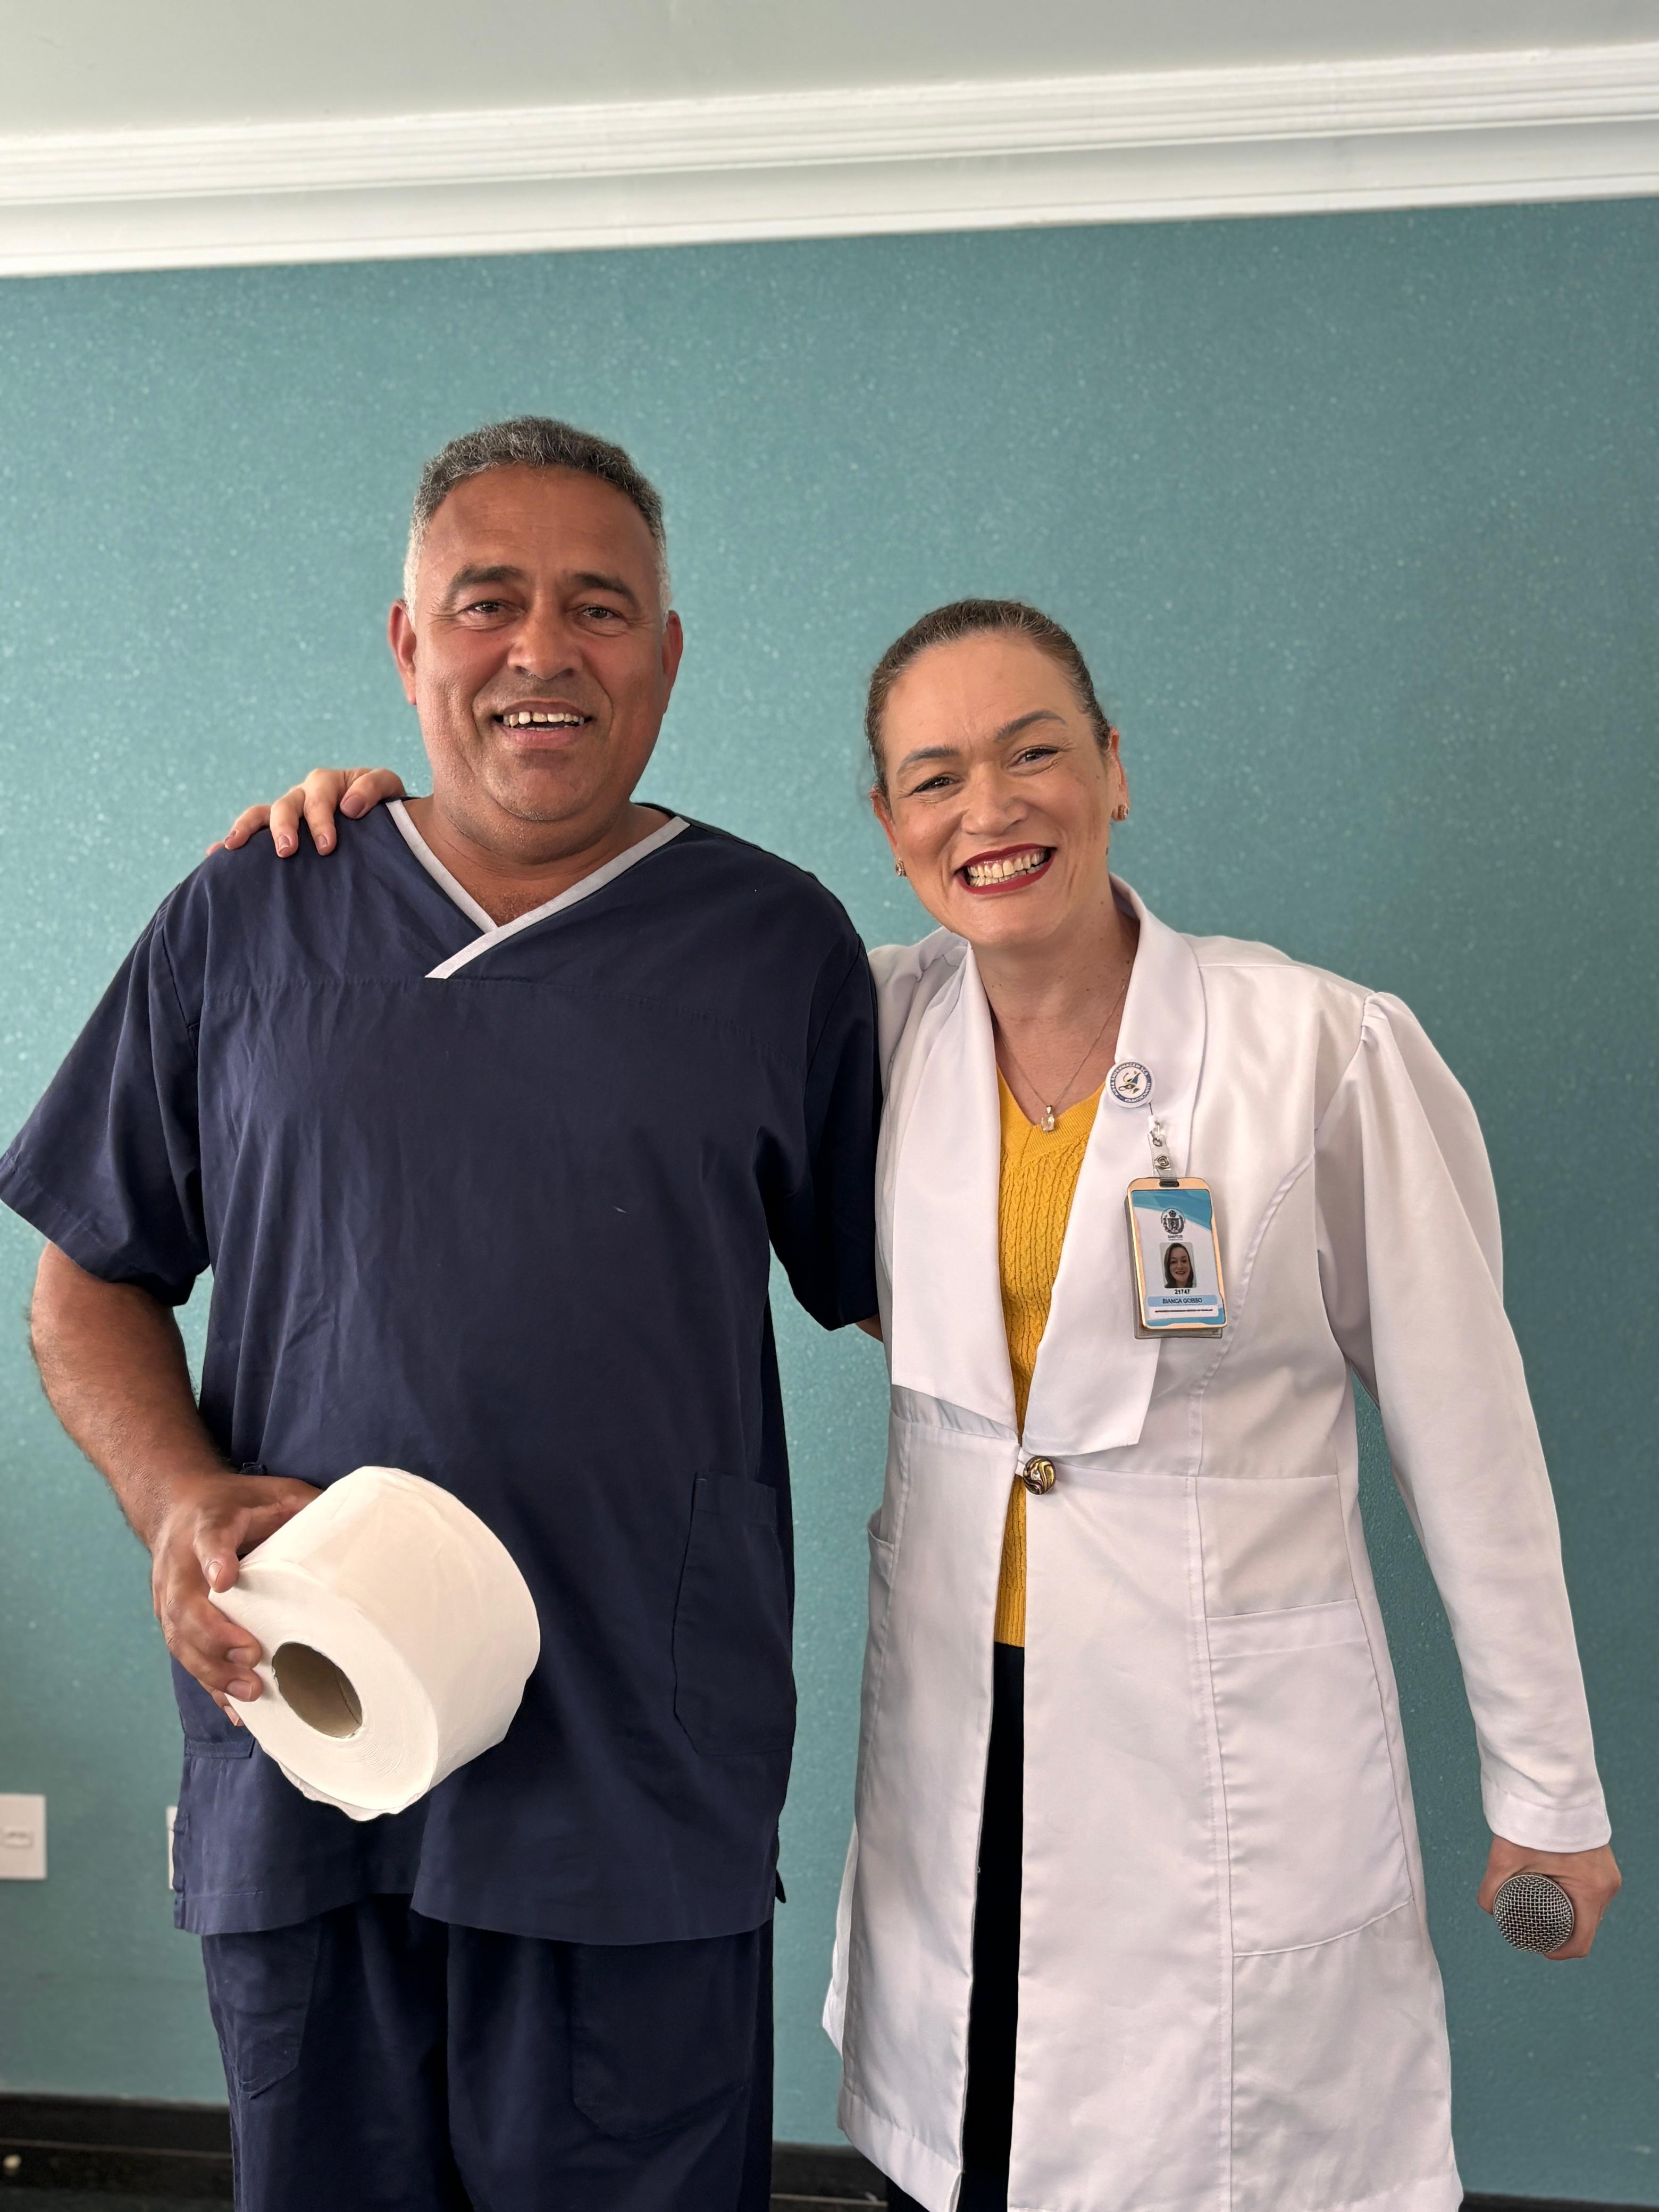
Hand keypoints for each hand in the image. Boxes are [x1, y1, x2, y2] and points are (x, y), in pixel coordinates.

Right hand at [151, 1471, 321, 1716]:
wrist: (178, 1505)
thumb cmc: (235, 1503)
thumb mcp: (273, 1492)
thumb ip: (305, 1506)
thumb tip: (357, 1528)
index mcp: (208, 1523)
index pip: (209, 1538)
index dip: (215, 1558)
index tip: (224, 1578)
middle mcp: (181, 1563)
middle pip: (186, 1604)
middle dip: (216, 1635)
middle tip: (251, 1655)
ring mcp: (170, 1595)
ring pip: (181, 1638)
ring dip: (213, 1669)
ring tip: (249, 1691)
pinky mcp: (172, 1620)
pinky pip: (186, 1657)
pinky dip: (210, 1684)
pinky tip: (235, 1709)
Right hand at [211, 767, 406, 857]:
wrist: (387, 823)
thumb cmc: (387, 807)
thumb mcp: (389, 789)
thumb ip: (374, 788)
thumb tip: (349, 806)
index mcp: (328, 784)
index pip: (319, 798)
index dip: (321, 820)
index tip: (327, 847)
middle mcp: (303, 796)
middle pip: (286, 805)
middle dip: (284, 827)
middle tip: (287, 851)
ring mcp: (288, 813)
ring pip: (260, 814)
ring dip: (248, 830)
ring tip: (233, 847)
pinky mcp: (278, 830)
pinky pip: (251, 832)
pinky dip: (232, 841)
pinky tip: (214, 855)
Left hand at [1478, 1833, 1620, 1957]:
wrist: (1551, 1786)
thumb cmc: (1534, 1821)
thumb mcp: (1506, 1859)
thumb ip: (1492, 1889)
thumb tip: (1489, 1909)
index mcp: (1592, 1891)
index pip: (1582, 1941)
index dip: (1559, 1952)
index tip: (1540, 1948)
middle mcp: (1607, 1886)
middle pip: (1586, 1925)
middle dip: (1562, 1932)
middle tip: (1535, 1929)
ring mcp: (1607, 1872)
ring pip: (1588, 1906)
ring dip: (1568, 1912)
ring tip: (1543, 1912)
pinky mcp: (1601, 1860)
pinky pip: (1590, 1889)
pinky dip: (1573, 1896)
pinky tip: (1555, 1893)